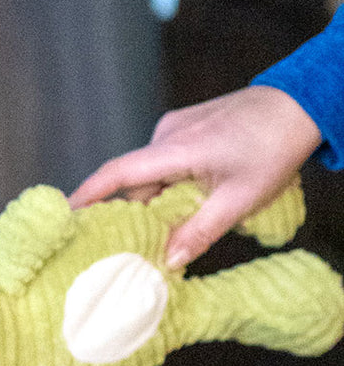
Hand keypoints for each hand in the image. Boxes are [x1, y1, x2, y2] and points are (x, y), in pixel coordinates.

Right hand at [69, 86, 322, 266]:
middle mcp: (167, 134)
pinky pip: (164, 163)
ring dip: (157, 202)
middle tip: (129, 246)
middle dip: (132, 214)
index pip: (118, 173)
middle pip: (135, 183)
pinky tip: (186, 201)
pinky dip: (167, 186)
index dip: (87, 196)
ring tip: (173, 225)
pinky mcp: (186, 127)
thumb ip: (200, 233)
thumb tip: (166, 263)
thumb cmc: (275, 148)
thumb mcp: (240, 200)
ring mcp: (176, 127)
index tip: (62, 216)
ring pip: (151, 176)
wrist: (303, 102)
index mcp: (177, 148)